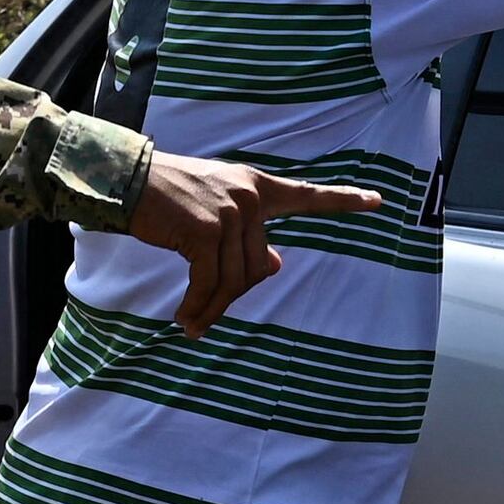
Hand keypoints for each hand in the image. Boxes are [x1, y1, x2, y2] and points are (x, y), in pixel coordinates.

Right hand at [123, 153, 383, 330]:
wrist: (126, 179)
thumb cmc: (166, 197)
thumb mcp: (214, 210)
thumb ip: (248, 235)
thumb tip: (276, 266)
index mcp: (256, 186)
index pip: (306, 195)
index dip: (343, 201)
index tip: (377, 201)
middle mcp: (249, 196)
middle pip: (257, 267)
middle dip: (230, 296)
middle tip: (203, 315)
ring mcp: (230, 212)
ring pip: (234, 281)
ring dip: (211, 309)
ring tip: (192, 323)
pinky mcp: (206, 231)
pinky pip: (209, 284)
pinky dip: (198, 308)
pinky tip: (185, 320)